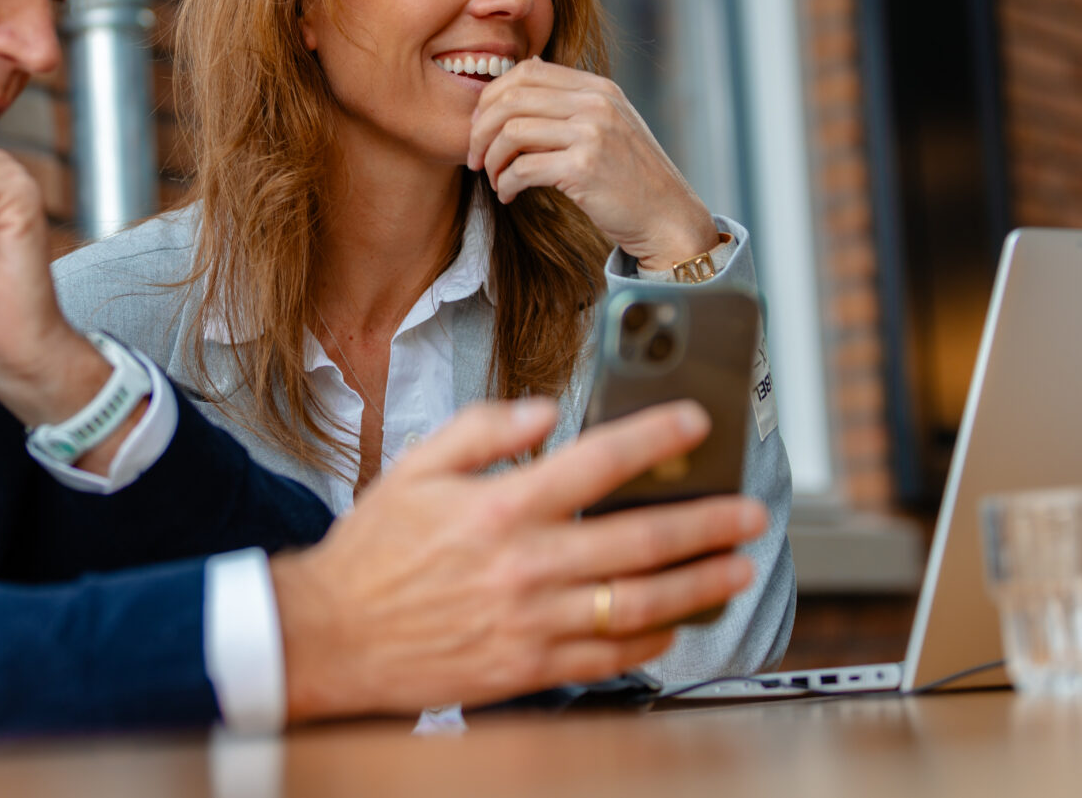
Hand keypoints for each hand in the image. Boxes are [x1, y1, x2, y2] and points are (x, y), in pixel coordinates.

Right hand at [271, 399, 765, 721]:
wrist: (331, 635)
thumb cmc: (372, 553)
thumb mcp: (416, 468)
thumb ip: (482, 431)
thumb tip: (542, 413)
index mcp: (499, 508)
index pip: (597, 463)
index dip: (654, 439)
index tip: (694, 426)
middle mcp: (524, 565)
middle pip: (639, 540)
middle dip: (706, 523)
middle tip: (749, 512)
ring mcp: (531, 621)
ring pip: (637, 603)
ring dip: (697, 585)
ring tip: (736, 570)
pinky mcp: (529, 667)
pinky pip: (607, 656)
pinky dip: (649, 640)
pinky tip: (675, 624)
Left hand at [466, 57, 719, 270]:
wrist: (668, 217)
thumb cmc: (631, 176)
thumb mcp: (610, 122)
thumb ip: (572, 98)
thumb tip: (528, 66)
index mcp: (597, 88)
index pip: (526, 71)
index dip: (492, 96)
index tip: (481, 126)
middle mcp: (595, 104)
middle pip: (511, 98)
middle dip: (480, 129)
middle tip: (474, 156)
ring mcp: (591, 134)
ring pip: (511, 132)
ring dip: (490, 159)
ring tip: (493, 178)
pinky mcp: (584, 169)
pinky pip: (522, 168)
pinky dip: (505, 183)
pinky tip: (508, 195)